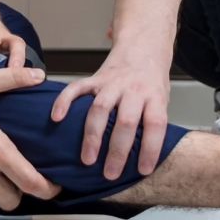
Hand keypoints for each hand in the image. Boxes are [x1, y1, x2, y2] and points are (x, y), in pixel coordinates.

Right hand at [50, 49, 169, 179]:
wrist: (144, 46)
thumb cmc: (152, 81)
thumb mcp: (163, 99)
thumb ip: (152, 121)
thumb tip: (143, 156)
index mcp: (155, 96)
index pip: (155, 124)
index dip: (150, 148)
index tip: (143, 170)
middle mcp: (133, 89)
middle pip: (126, 121)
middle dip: (117, 150)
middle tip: (110, 173)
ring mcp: (112, 83)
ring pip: (101, 108)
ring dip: (93, 136)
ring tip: (87, 160)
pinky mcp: (95, 78)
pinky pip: (77, 88)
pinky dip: (64, 101)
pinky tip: (57, 117)